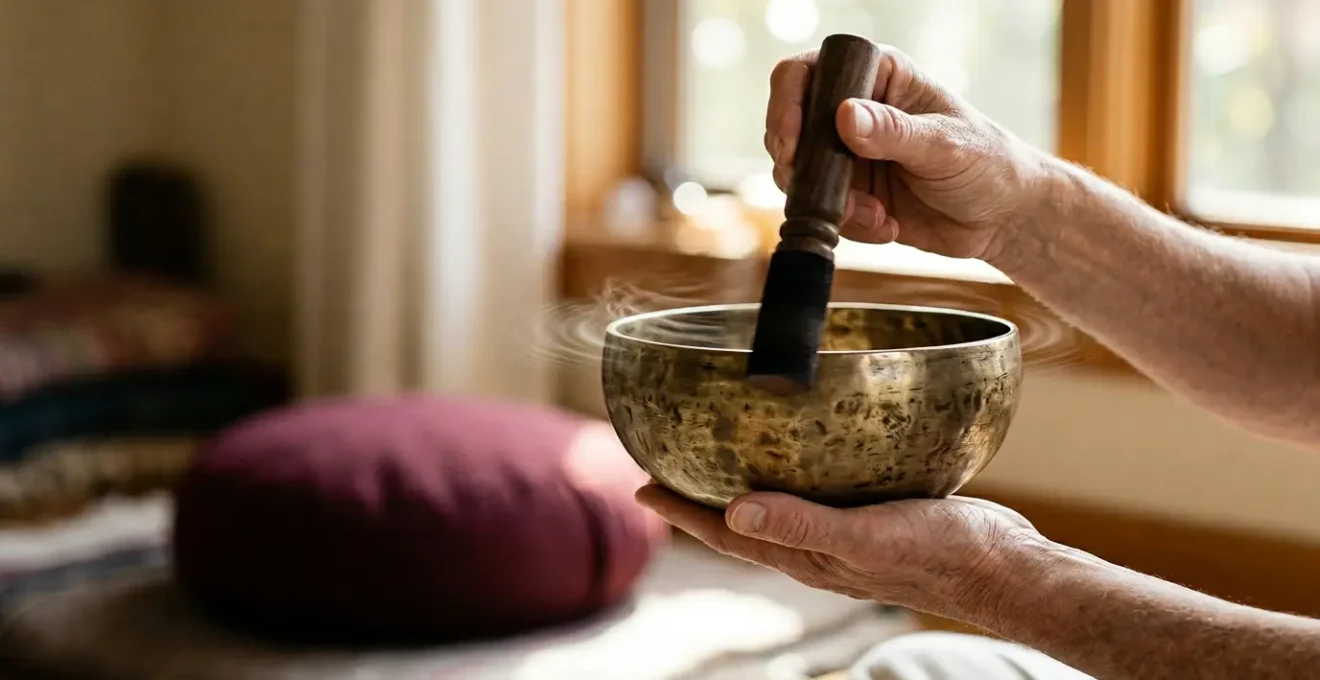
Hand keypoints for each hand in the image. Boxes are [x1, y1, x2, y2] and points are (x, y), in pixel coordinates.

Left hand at [635, 484, 1052, 621]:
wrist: (1005, 566)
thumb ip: (802, 524)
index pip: (725, 532)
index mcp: (805, 556)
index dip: (681, 509)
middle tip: (665, 463)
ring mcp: (846, 530)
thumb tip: (733, 513)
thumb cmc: (939, 555)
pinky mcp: (876, 509)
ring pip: (780, 503)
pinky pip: (821, 488)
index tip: (641, 484)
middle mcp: (818, 545)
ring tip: (720, 450)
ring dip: (745, 480)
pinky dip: (797, 470)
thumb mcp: (864, 536)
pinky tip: (805, 445)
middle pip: (742, 519)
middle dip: (700, 495)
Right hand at [766, 44, 1050, 262]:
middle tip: (827, 193)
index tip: (790, 144)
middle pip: (789, 128)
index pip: (808, 73)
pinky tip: (886, 226)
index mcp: (878, 77)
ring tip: (874, 215)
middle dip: (800, 167)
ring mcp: (848, 155)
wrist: (1003, 217)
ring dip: (830, 203)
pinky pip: (823, 211)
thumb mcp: (944, 146)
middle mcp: (854, 112)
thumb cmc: (988, 163)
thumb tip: (844, 116)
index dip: (787, 104)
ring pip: (799, 176)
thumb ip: (893, 132)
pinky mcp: (850, 194)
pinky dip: (848, 225)